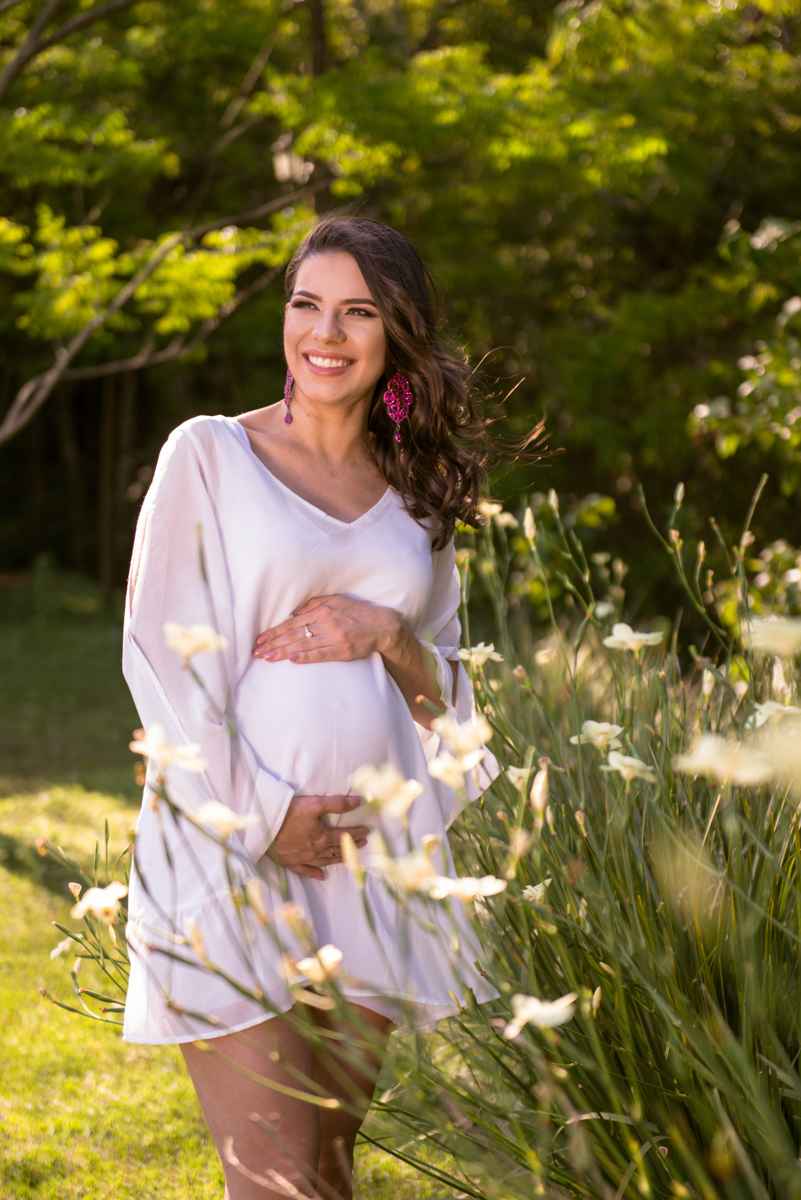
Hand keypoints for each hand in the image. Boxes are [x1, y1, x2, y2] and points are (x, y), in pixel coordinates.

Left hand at [253, 594, 402, 664]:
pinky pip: (320, 654)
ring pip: (303, 644)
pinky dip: (306, 657)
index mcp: (322, 610)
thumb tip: (296, 613)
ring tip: (267, 657)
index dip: (274, 631)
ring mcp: (334, 636)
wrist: (383, 626)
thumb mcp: (337, 600)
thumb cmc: (358, 613)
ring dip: (282, 651)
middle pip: (293, 634)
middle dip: (273, 643)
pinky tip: (292, 659)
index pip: (292, 623)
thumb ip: (316, 604)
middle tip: (256, 652)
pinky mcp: (343, 650)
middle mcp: (326, 622)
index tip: (260, 638)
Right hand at [269, 794, 370, 880]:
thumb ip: (337, 803)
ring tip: (349, 856)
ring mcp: (303, 858)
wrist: (263, 825)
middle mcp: (315, 851)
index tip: (369, 830)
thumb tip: (359, 802)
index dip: (359, 832)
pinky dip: (315, 874)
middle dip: (352, 845)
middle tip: (363, 843)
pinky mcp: (290, 862)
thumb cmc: (288, 812)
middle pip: (338, 849)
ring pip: (326, 861)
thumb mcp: (314, 803)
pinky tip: (322, 876)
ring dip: (339, 858)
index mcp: (322, 837)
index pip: (346, 835)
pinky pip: (305, 871)